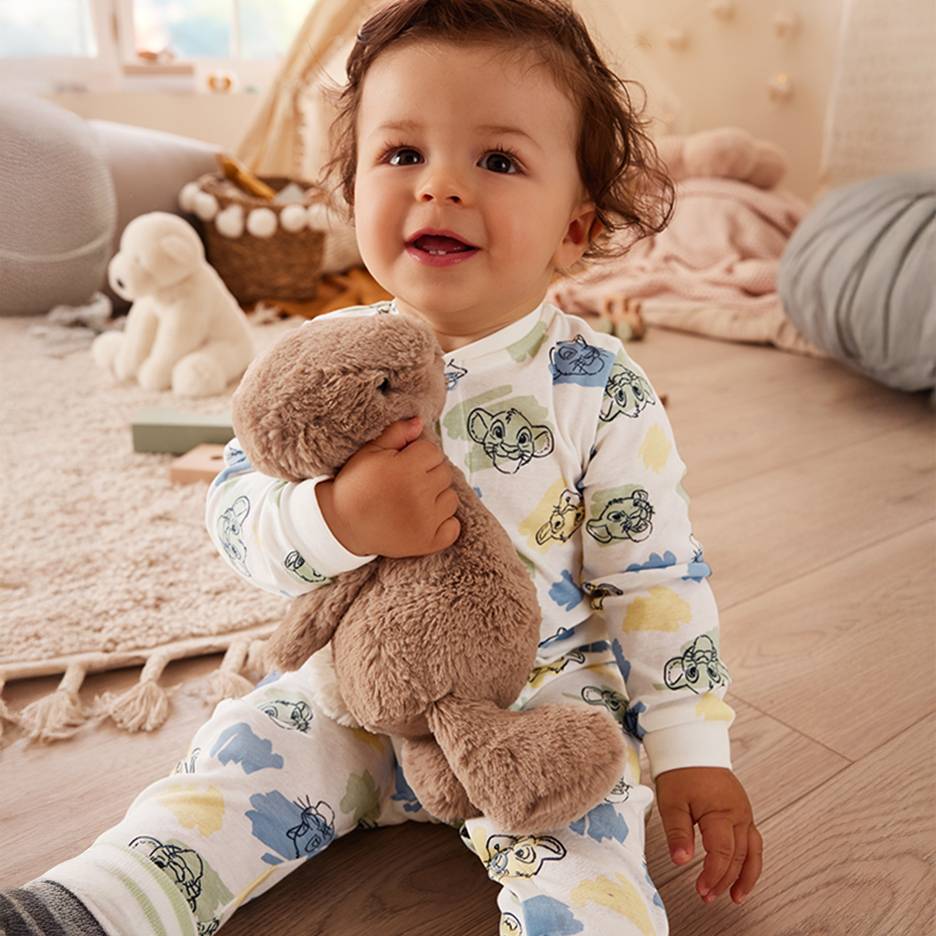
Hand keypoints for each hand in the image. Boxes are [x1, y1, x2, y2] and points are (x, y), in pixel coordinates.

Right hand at [316, 416, 460, 557]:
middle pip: (445, 473)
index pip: (433, 452)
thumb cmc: (355, 486)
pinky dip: (444, 524)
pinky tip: (425, 519)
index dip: (419, 455)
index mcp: (406, 469)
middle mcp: (419, 494)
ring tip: (414, 501)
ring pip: (451, 498)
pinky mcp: (428, 542)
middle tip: (408, 482)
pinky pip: (453, 527)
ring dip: (438, 497)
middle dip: (429, 474)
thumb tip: (420, 422)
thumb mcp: (369, 453)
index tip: (405, 463)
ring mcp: (426, 521)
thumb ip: (396, 434)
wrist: (341, 525)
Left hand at [654, 766, 762, 905]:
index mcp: (722, 811)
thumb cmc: (681, 771)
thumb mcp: (672, 802)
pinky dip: (749, 860)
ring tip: (736, 896)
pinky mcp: (743, 811)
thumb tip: (681, 860)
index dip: (713, 874)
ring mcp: (744, 812)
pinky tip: (741, 873)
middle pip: (739, 856)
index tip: (701, 889)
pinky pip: (752, 840)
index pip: (723, 852)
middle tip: (708, 896)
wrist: (692, 746)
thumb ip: (678, 832)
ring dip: (746, 876)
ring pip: (753, 851)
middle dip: (725, 880)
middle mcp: (739, 813)